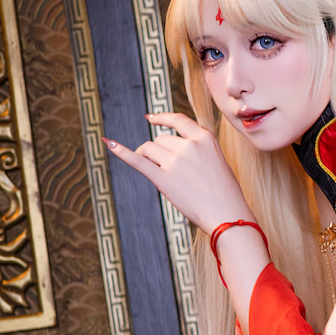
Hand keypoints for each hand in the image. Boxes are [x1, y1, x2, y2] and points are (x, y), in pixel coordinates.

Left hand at [105, 112, 252, 229]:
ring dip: (149, 159)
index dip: (162, 118)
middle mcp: (189, 146)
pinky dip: (120, 151)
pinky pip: (137, 160)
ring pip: (149, 149)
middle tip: (172, 171)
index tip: (150, 118)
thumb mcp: (218, 161)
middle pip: (160, 139)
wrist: (228, 216)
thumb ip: (197, 149)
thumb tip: (168, 145)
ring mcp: (175, 162)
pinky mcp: (163, 178)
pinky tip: (108, 143)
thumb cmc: (225, 193)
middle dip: (160, 152)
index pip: (178, 121)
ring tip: (163, 175)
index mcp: (205, 139)